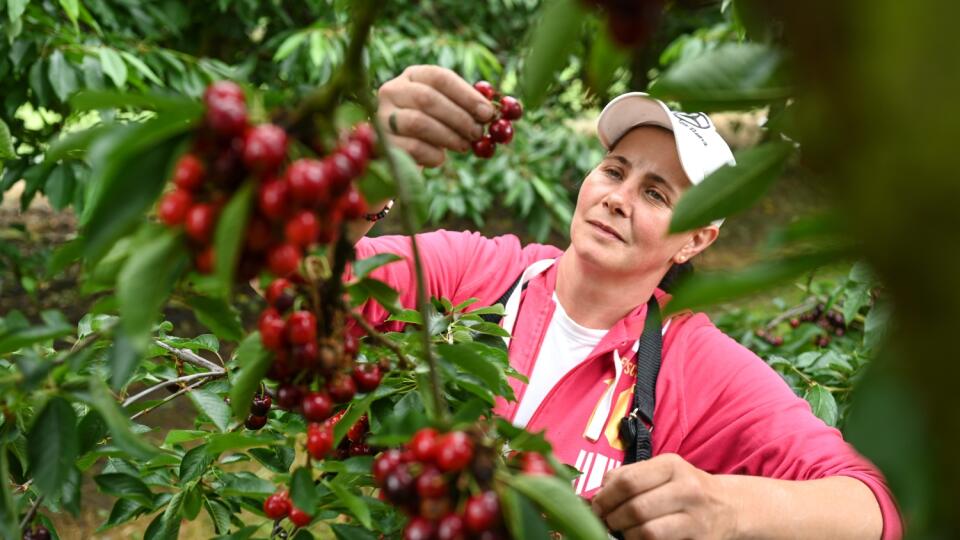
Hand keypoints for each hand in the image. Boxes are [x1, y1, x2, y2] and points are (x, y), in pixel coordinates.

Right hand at [377, 65, 495, 166]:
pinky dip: (433, 155)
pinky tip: (441, 158)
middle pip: (428, 98)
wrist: (400, 153)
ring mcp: (382, 117)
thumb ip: (465, 106)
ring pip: (418, 122)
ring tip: (464, 146)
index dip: (466, 94)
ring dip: (448, 136)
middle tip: (477, 132)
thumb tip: (493, 112)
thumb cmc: (431, 127)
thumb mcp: (446, 110)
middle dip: (458, 117)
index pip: (439, 77)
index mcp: (412, 76)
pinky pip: (412, 147)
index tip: (487, 113)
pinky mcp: (382, 143)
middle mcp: (392, 91)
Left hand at [591, 453, 737, 539]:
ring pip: (647, 532)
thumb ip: (630, 475)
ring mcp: (695, 518)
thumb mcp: (662, 471)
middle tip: (607, 522)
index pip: (627, 482)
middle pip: (635, 509)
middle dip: (613, 519)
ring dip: (627, 535)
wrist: (729, 507)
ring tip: (624, 532)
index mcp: (671, 466)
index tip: (597, 506)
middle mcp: (686, 489)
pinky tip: (639, 539)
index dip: (605, 497)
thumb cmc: (685, 488)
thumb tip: (599, 492)